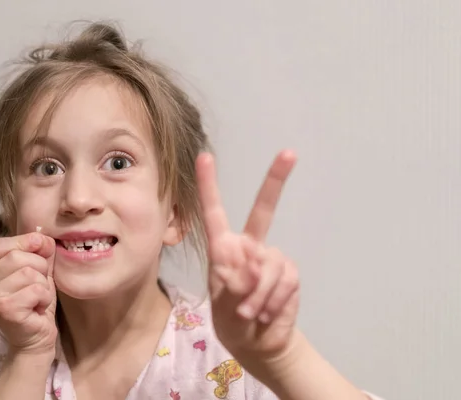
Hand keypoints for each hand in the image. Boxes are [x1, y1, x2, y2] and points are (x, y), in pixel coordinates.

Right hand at [0, 232, 57, 355]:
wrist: (35, 339)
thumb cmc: (34, 303)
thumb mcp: (38, 271)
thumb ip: (39, 252)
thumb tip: (43, 237)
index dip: (23, 242)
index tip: (40, 250)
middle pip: (17, 256)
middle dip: (40, 268)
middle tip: (37, 286)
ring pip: (29, 273)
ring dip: (43, 286)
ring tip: (36, 299)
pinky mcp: (4, 310)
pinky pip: (36, 290)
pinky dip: (44, 298)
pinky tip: (36, 309)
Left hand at [196, 150, 298, 361]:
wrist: (258, 343)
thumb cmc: (231, 321)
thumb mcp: (222, 304)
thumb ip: (235, 283)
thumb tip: (256, 262)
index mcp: (224, 249)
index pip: (214, 213)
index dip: (209, 186)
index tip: (205, 157)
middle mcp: (249, 247)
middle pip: (263, 210)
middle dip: (276, 181)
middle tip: (290, 153)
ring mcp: (270, 258)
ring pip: (269, 264)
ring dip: (259, 294)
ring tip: (251, 313)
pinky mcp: (289, 272)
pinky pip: (284, 281)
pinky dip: (273, 300)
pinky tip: (266, 313)